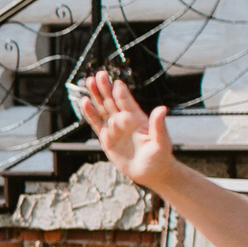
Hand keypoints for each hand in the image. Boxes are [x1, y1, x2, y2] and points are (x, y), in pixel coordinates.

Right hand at [76, 71, 176, 189]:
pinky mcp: (106, 138)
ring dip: (96, 96)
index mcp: (138, 118)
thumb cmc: (159, 156)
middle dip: (105, 88)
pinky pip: (96, 123)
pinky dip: (90, 113)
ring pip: (103, 108)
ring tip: (88, 82)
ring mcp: (115, 128)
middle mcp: (125, 120)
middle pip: (113, 101)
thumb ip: (159, 125)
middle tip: (99, 75)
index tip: (117, 83)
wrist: (150, 172)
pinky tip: (84, 102)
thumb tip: (163, 108)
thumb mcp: (161, 142)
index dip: (122, 93)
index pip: (127, 103)